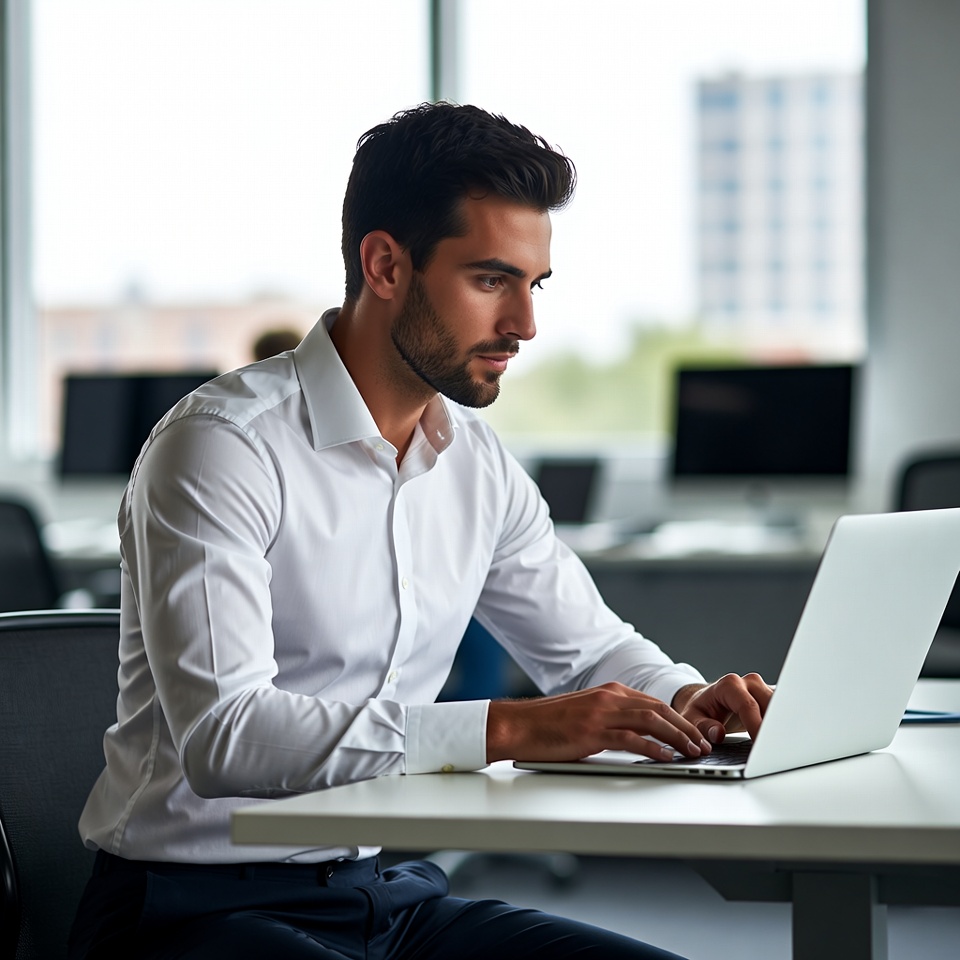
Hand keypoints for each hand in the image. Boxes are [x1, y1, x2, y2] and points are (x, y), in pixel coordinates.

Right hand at [486, 682, 714, 763]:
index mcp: (608, 692)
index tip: (694, 734)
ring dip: (677, 737)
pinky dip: (653, 748)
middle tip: (702, 744)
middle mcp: (608, 698)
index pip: (653, 702)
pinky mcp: (591, 732)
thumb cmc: (548, 725)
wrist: (518, 725)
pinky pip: (631, 738)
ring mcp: (600, 713)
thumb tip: (640, 737)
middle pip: (658, 709)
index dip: (678, 718)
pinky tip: (666, 757)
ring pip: (651, 721)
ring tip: (692, 752)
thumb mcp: (585, 714)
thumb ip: (611, 719)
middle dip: (685, 728)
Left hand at [672, 673, 773, 742]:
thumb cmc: (701, 710)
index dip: (756, 726)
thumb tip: (717, 733)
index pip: (748, 705)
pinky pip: (783, 710)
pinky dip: (783, 725)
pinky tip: (783, 740)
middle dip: (773, 728)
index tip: (762, 747)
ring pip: (780, 707)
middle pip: (769, 705)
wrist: (708, 702)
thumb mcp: (692, 718)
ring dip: (782, 726)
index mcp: (729, 684)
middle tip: (775, 751)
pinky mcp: (771, 697)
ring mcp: (763, 688)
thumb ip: (702, 726)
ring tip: (781, 747)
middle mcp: (749, 682)